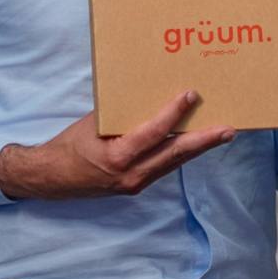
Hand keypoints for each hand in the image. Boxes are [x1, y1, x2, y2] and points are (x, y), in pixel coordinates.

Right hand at [0, 90, 234, 199]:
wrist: (49, 179)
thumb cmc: (69, 145)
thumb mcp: (93, 123)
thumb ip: (121, 112)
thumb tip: (148, 92)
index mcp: (118, 158)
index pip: (154, 133)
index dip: (174, 114)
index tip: (191, 95)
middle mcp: (131, 175)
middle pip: (175, 154)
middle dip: (204, 141)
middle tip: (228, 129)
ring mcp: (135, 184)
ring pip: (173, 163)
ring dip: (197, 148)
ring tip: (221, 134)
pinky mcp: (135, 186)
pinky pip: (163, 167)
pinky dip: (179, 154)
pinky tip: (193, 143)